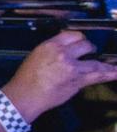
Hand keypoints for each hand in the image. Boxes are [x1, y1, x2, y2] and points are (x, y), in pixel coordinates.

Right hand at [2, 31, 116, 117]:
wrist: (23, 97)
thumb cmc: (25, 79)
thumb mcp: (35, 57)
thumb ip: (53, 51)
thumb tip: (68, 50)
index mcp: (50, 46)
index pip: (72, 34)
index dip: (79, 38)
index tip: (81, 42)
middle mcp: (62, 54)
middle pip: (85, 44)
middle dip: (89, 49)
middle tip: (90, 53)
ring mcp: (72, 67)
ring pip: (95, 61)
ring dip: (103, 63)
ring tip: (112, 64)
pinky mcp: (78, 81)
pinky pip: (98, 75)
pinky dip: (110, 73)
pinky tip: (116, 71)